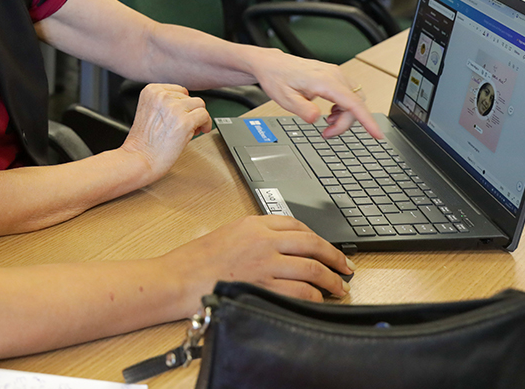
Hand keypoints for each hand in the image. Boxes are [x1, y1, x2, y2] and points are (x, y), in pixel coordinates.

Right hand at [119, 84, 209, 181]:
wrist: (139, 159)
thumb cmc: (142, 142)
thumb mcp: (147, 112)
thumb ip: (164, 104)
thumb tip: (186, 105)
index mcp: (151, 91)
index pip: (179, 90)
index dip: (183, 104)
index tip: (182, 114)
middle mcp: (163, 96)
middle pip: (190, 98)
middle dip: (190, 112)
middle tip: (186, 125)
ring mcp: (174, 108)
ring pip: (200, 104)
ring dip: (198, 117)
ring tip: (193, 129)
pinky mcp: (185, 122)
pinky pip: (204, 116)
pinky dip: (205, 124)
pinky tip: (200, 131)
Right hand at [166, 215, 352, 303]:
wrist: (177, 278)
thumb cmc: (195, 261)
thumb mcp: (227, 234)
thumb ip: (255, 236)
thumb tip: (283, 247)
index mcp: (253, 223)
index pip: (297, 225)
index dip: (319, 238)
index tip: (328, 248)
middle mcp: (263, 240)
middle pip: (312, 244)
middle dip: (335, 257)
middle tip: (346, 267)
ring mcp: (265, 264)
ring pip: (313, 269)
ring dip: (332, 281)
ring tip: (340, 288)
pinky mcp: (264, 287)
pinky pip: (301, 292)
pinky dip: (315, 297)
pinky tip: (318, 301)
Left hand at [245, 48, 382, 138]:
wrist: (272, 64)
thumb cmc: (277, 78)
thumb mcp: (284, 98)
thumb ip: (302, 109)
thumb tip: (316, 118)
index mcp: (324, 81)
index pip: (353, 103)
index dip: (367, 121)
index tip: (377, 134)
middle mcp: (334, 75)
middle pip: (356, 104)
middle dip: (345, 123)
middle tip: (327, 133)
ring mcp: (336, 74)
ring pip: (355, 100)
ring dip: (345, 115)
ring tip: (327, 123)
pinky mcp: (334, 76)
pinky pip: (349, 94)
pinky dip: (343, 107)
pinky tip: (330, 113)